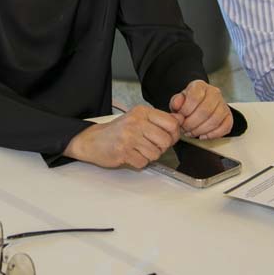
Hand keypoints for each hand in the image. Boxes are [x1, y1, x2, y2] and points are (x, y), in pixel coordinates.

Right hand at [64, 105, 180, 169]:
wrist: (93, 140)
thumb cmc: (118, 131)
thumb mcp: (139, 118)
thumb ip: (160, 120)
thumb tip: (180, 120)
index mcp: (142, 112)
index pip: (171, 123)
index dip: (173, 134)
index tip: (167, 137)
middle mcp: (136, 122)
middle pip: (166, 140)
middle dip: (161, 147)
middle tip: (150, 145)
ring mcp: (129, 137)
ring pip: (156, 153)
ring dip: (149, 156)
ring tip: (138, 149)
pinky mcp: (123, 151)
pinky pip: (143, 162)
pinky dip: (139, 162)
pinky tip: (131, 155)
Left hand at [169, 80, 232, 138]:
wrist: (198, 105)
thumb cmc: (188, 103)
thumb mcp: (178, 100)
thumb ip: (176, 102)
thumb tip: (177, 104)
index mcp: (200, 86)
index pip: (194, 98)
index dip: (186, 111)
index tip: (180, 117)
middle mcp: (214, 93)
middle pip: (205, 111)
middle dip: (192, 123)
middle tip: (185, 128)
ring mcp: (223, 104)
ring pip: (215, 120)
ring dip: (201, 130)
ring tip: (192, 132)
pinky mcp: (228, 116)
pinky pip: (225, 127)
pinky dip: (213, 134)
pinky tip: (203, 135)